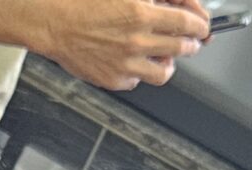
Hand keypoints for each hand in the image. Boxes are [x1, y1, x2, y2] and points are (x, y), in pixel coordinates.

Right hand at [0, 0, 210, 90]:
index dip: (201, 24)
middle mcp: (137, 41)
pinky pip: (137, 80)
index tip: (202, 25)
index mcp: (142, 13)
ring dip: (170, 61)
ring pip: (165, 72)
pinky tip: (132, 59)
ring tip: (164, 54)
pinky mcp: (113, 78)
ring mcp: (126, 63)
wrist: (49, 20)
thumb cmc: (80, 0)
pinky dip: (139, 71)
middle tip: (189, 39)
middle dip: (191, 42)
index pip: (190, 23)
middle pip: (183, 48)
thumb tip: (179, 4)